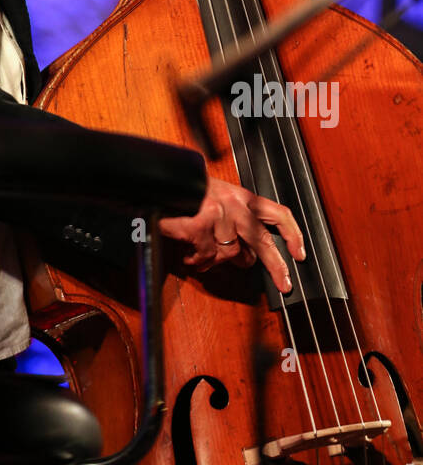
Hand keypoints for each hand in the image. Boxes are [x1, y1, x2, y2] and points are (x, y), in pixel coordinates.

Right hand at [158, 175, 305, 293]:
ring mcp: (219, 214)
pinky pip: (207, 255)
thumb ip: (237, 224)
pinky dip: (198, 260)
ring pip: (230, 254)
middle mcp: (235, 205)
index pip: (278, 213)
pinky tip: (190, 255)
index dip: (293, 234)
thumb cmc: (191, 193)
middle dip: (276, 266)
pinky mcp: (200, 224)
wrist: (165, 181)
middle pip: (262, 241)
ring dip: (216, 260)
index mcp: (244, 198)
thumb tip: (249, 257)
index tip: (299, 254)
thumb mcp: (221, 201)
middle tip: (285, 284)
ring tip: (203, 256)